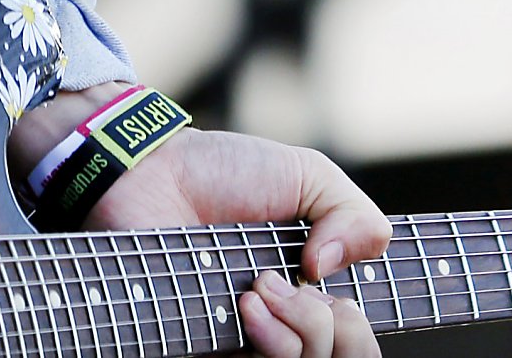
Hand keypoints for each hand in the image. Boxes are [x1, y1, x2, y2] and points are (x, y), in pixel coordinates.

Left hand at [10, 91, 389, 357]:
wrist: (154, 175)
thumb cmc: (224, 171)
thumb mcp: (309, 175)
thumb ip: (354, 216)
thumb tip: (335, 271)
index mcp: (309, 289)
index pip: (353, 341)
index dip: (358, 327)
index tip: (341, 292)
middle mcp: (281, 322)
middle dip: (336, 329)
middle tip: (303, 280)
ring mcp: (242, 339)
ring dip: (300, 331)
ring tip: (262, 287)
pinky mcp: (204, 347)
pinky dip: (267, 345)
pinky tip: (246, 306)